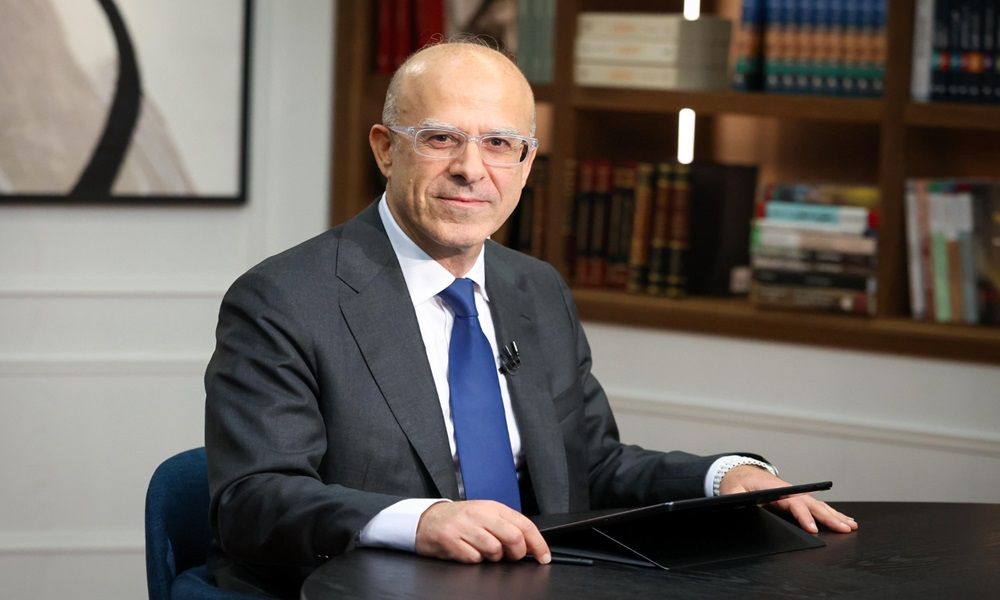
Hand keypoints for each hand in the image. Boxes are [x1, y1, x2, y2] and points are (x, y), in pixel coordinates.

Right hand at [415, 500, 550, 563]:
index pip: (524, 524)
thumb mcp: (485, 515)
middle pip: (513, 538)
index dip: (538, 543)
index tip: (544, 557)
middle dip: (517, 554)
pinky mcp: (451, 540)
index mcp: (493, 507)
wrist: (427, 520)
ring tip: (483, 551)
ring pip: (494, 550)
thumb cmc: (460, 519)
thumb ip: (507, 525)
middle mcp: (480, 514)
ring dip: (493, 558)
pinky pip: (474, 559)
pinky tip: (468, 552)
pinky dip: (474, 560)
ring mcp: (464, 527)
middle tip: (510, 556)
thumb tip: (531, 544)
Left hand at [719, 465, 858, 533]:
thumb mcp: (732, 490)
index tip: (813, 529)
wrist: (743, 474)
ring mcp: (795, 495)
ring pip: (819, 506)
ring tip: (851, 526)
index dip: (803, 516)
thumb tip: (738, 504)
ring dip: (836, 516)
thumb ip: (735, 497)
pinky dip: (832, 514)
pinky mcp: (797, 500)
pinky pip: (817, 507)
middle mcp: (790, 492)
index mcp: (776, 490)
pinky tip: (844, 521)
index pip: (793, 503)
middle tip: (845, 529)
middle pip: (812, 505)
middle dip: (829, 517)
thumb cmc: (739, 483)